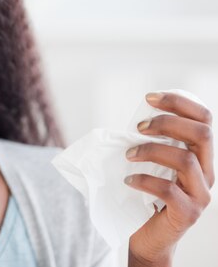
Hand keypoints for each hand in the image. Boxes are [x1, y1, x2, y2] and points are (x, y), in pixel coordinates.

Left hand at [125, 91, 213, 266]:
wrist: (146, 236)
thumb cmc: (145, 194)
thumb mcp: (150, 163)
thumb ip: (150, 142)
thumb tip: (129, 119)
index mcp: (199, 155)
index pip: (204, 119)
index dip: (179, 102)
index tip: (149, 98)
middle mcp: (206, 172)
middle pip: (202, 134)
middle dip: (168, 122)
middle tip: (139, 127)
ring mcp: (200, 194)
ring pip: (185, 159)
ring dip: (152, 150)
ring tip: (128, 154)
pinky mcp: (187, 214)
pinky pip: (169, 190)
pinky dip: (145, 180)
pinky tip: (128, 181)